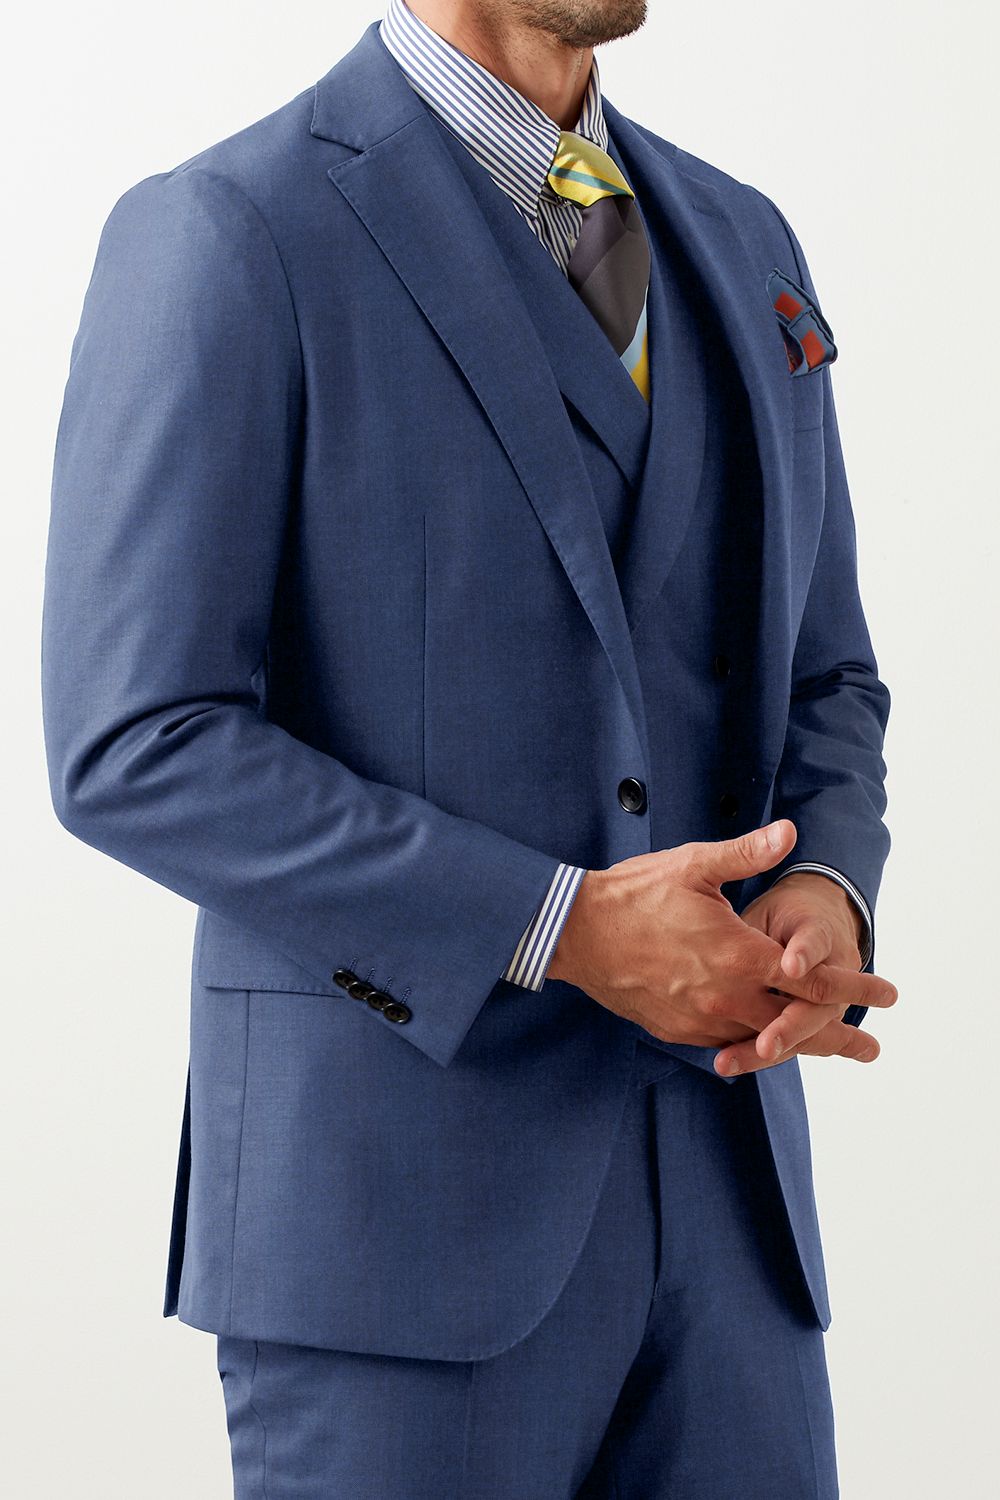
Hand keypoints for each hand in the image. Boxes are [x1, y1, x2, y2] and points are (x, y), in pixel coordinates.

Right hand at [548, 820, 896, 1059]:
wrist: (575, 933)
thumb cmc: (634, 895)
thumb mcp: (694, 865)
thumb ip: (747, 853)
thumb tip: (791, 833)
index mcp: (740, 955)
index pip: (814, 978)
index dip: (855, 986)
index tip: (888, 993)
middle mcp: (727, 997)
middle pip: (798, 1024)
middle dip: (839, 1036)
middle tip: (871, 1048)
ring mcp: (701, 1020)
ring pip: (763, 1041)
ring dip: (797, 1046)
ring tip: (828, 1051)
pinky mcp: (677, 1031)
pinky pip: (725, 1044)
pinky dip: (752, 1043)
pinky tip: (762, 1040)